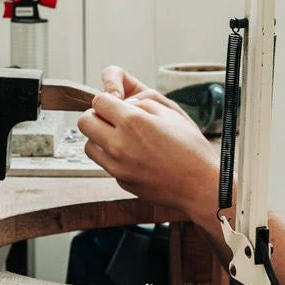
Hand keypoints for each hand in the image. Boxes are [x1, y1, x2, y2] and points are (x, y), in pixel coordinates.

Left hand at [77, 65, 219, 221]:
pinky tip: (134, 156)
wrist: (200, 186)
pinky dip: (112, 157)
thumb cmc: (191, 149)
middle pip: (84, 122)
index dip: (108, 98)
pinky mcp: (120, 181)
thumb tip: (123, 101)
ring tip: (122, 137)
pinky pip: (104, 164)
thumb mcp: (171, 112)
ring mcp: (117, 167)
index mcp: (132, 122)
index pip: (98, 101)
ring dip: (99, 137)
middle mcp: (119, 145)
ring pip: (88, 145)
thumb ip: (143, 100)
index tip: (117, 102)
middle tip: (114, 118)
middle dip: (97, 116)